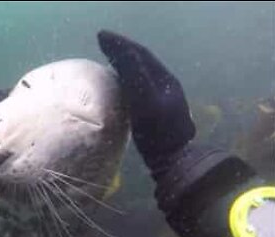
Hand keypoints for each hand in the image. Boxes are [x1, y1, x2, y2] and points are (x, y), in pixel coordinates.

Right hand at [97, 30, 194, 167]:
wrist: (173, 161)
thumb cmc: (159, 133)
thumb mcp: (145, 101)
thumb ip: (134, 75)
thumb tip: (120, 49)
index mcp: (165, 79)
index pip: (141, 54)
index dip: (121, 43)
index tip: (101, 36)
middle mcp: (165, 85)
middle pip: (141, 62)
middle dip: (122, 51)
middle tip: (102, 45)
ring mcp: (162, 99)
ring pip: (140, 75)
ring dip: (123, 64)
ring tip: (106, 60)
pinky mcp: (155, 112)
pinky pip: (138, 87)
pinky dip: (125, 80)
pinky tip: (115, 85)